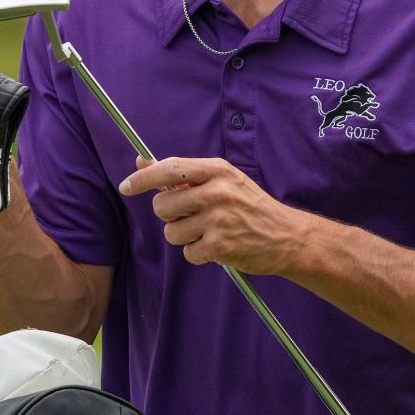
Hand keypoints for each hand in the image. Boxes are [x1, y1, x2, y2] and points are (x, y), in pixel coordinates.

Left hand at [119, 156, 306, 275]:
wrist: (287, 235)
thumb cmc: (250, 205)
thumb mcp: (222, 180)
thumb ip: (182, 173)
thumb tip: (141, 161)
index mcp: (217, 170)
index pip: (169, 168)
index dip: (143, 178)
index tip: (127, 186)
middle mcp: (217, 191)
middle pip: (163, 205)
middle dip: (170, 214)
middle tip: (190, 216)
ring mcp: (219, 219)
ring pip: (172, 232)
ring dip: (184, 236)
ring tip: (208, 232)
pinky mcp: (220, 246)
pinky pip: (187, 253)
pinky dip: (198, 253)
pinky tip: (217, 246)